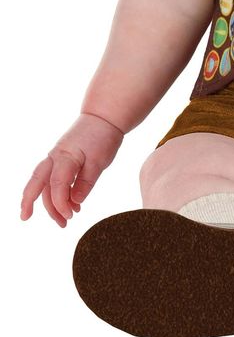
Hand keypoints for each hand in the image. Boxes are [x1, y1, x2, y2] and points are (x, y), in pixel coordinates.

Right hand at [20, 112, 123, 226]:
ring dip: (50, 201)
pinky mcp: (62, 158)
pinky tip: (70, 203)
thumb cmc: (102, 136)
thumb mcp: (99, 161)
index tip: (70, 216)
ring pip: (45, 182)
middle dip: (29, 201)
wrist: (104, 116)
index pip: (56, 186)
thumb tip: (75, 202)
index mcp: (64, 157)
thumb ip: (86, 182)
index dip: (61, 204)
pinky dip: (58, 192)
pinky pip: (53, 177)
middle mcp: (55, 157)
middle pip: (36, 182)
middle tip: (26, 219)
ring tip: (64, 219)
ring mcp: (57, 157)